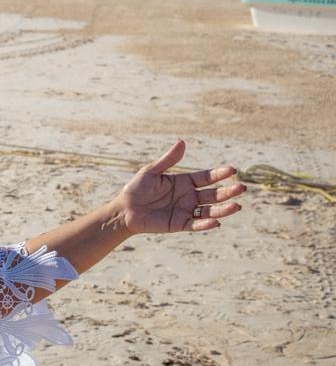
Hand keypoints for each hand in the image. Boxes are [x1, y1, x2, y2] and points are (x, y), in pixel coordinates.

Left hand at [114, 140, 245, 233]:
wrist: (124, 210)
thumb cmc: (136, 189)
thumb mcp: (151, 172)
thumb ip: (168, 160)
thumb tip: (182, 142)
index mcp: (184, 182)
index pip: (206, 178)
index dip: (219, 174)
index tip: (232, 170)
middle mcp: (188, 197)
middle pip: (213, 194)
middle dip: (228, 192)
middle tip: (242, 188)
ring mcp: (185, 210)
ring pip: (209, 210)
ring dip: (223, 209)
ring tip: (237, 206)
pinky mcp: (179, 224)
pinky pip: (196, 224)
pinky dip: (206, 224)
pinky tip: (216, 222)